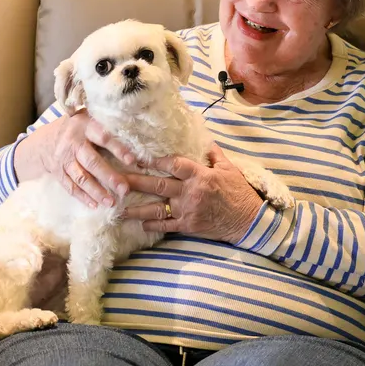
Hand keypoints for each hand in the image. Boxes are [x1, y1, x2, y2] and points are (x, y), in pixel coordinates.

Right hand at [14, 109, 134, 207]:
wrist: (43, 140)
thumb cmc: (77, 129)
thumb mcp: (87, 118)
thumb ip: (106, 126)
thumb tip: (136, 140)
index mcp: (83, 126)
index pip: (102, 138)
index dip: (117, 149)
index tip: (132, 161)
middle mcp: (72, 143)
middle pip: (92, 162)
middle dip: (109, 177)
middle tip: (125, 190)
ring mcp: (63, 159)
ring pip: (81, 177)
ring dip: (97, 191)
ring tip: (112, 202)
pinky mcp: (57, 172)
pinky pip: (70, 186)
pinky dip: (82, 197)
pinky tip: (95, 205)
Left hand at [121, 144, 263, 243]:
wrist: (248, 220)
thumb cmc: (239, 193)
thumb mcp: (229, 168)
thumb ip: (214, 154)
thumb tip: (203, 139)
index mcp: (200, 175)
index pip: (173, 164)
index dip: (155, 160)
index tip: (138, 156)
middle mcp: (190, 192)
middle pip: (157, 185)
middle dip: (135, 182)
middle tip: (116, 179)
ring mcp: (187, 211)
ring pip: (156, 208)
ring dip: (136, 209)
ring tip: (118, 208)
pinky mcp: (188, 226)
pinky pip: (165, 226)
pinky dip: (152, 225)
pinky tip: (139, 224)